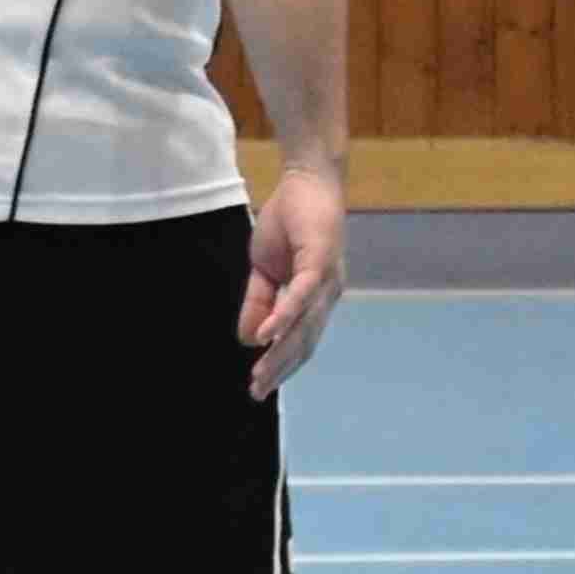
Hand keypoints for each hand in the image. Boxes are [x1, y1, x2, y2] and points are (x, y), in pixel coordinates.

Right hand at [236, 165, 346, 401]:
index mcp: (315, 299)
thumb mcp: (263, 268)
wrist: (307, 180)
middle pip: (304, 342)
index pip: (300, 341)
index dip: (280, 365)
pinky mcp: (319, 260)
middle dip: (280, 369)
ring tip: (260, 374)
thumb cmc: (290, 220)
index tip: (258, 387)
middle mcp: (327, 296)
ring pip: (303, 325)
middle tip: (257, 392)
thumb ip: (258, 302)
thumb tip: (247, 339)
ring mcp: (326, 280)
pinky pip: (301, 295)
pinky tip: (267, 336)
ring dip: (280, 352)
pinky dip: (284, 317)